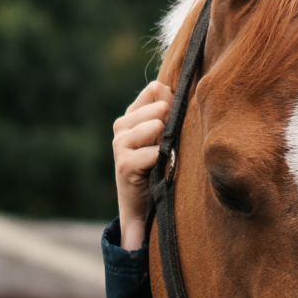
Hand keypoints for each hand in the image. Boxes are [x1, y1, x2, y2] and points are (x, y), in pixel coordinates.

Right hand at [111, 80, 174, 250]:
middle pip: (158, 105)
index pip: (155, 90)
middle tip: (171, 146)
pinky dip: (163, 161)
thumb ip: (169, 115)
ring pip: (155, 126)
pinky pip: (154, 153)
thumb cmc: (159, 169)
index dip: (173, 103)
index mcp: (133, 115)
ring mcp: (119, 144)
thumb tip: (178, 92)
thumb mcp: (164, 138)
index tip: (176, 123)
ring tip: (165, 157)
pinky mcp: (124, 163)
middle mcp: (122, 126)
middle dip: (172, 123)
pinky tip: (161, 169)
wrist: (143, 207)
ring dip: (167, 142)